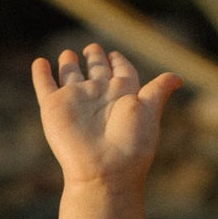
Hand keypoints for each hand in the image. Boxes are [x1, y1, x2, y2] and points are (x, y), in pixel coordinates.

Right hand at [32, 42, 181, 218]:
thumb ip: (158, 90)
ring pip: (70, 76)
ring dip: (68, 64)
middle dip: (94, 59)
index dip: (118, 62)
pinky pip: (44, 86)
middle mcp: (100, 97)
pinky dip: (41, 75)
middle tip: (92, 47)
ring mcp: (76, 101)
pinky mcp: (54, 107)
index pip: (121, 72)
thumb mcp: (149, 110)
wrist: (104, 170)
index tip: (115, 55)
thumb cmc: (131, 142)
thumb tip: (178, 78)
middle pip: (96, 71)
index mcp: (123, 96)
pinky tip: (39, 62)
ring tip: (68, 54)